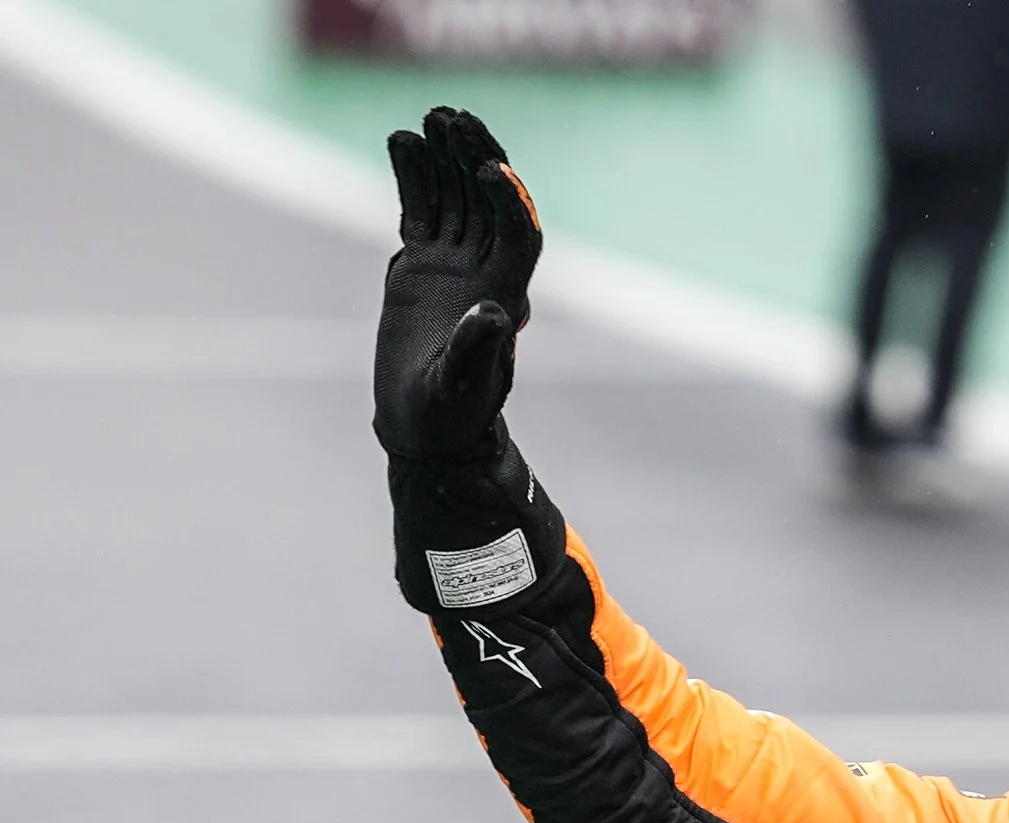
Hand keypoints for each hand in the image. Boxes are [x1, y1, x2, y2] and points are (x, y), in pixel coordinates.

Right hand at [375, 105, 542, 464]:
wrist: (423, 427)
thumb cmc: (448, 416)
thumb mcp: (461, 388)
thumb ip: (477, 350)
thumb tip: (497, 313)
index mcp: (504, 295)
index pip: (517, 232)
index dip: (509, 200)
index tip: (488, 171)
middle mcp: (484, 272)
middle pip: (488, 202)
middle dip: (475, 158)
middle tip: (455, 119)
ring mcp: (453, 264)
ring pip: (455, 197)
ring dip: (445, 157)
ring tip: (429, 119)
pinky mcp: (422, 263)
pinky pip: (421, 208)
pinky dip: (413, 175)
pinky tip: (401, 140)